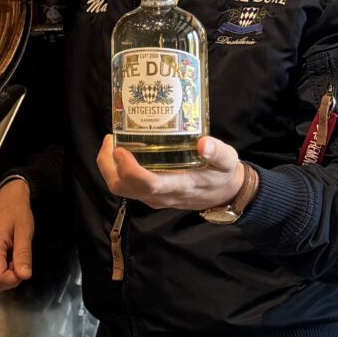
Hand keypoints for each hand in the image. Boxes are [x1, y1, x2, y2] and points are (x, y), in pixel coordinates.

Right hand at [0, 179, 34, 292]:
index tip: (23, 267)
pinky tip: (7, 254)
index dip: (13, 279)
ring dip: (4, 274)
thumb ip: (23, 255)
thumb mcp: (25, 231)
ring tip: (14, 254)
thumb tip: (24, 276)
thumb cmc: (17, 210)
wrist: (7, 196)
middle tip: (20, 261)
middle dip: (9, 279)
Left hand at [96, 135, 244, 211]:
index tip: (120, 149)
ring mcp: (154, 197)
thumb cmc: (223, 174)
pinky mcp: (151, 195)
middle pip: (125, 188)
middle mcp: (163, 195)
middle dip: (109, 166)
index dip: (130, 169)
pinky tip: (122, 150)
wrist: (223, 194)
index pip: (149, 185)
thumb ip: (218, 152)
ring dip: (110, 167)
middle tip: (111, 139)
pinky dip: (117, 170)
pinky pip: (127, 186)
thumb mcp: (228, 161)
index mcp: (181, 186)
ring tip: (112, 142)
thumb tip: (204, 143)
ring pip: (122, 189)